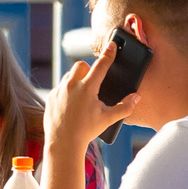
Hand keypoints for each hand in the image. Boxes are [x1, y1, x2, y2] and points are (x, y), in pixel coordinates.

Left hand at [48, 35, 140, 158]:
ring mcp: (59, 90)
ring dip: (76, 80)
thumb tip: (136, 97)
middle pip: (80, 65)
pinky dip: (66, 92)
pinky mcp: (50, 97)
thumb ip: (125, 107)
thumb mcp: (108, 119)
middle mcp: (71, 86)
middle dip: (87, 70)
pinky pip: (60, 87)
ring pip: (69, 75)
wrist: (63, 143)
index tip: (111, 45)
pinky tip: (70, 104)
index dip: (108, 54)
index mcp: (87, 88)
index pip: (101, 65)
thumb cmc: (86, 131)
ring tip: (81, 95)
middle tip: (92, 83)